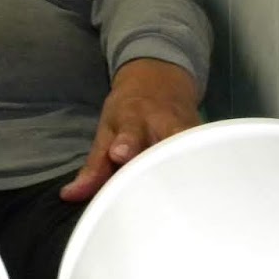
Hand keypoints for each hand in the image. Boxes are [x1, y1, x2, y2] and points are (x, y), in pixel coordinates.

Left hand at [60, 58, 199, 201]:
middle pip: (166, 138)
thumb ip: (94, 167)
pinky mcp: (205, 138)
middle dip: (163, 156)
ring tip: (192, 198)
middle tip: (160, 177)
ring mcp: (188, 130)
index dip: (127, 143)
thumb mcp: (107, 131)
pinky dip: (207, 172)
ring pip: (192, 147)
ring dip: (191, 166)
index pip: (129, 131)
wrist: (160, 79)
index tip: (120, 154)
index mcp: (133, 119)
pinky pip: (206, 155)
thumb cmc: (127, 113)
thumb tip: (69, 196)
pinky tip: (209, 196)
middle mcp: (163, 122)